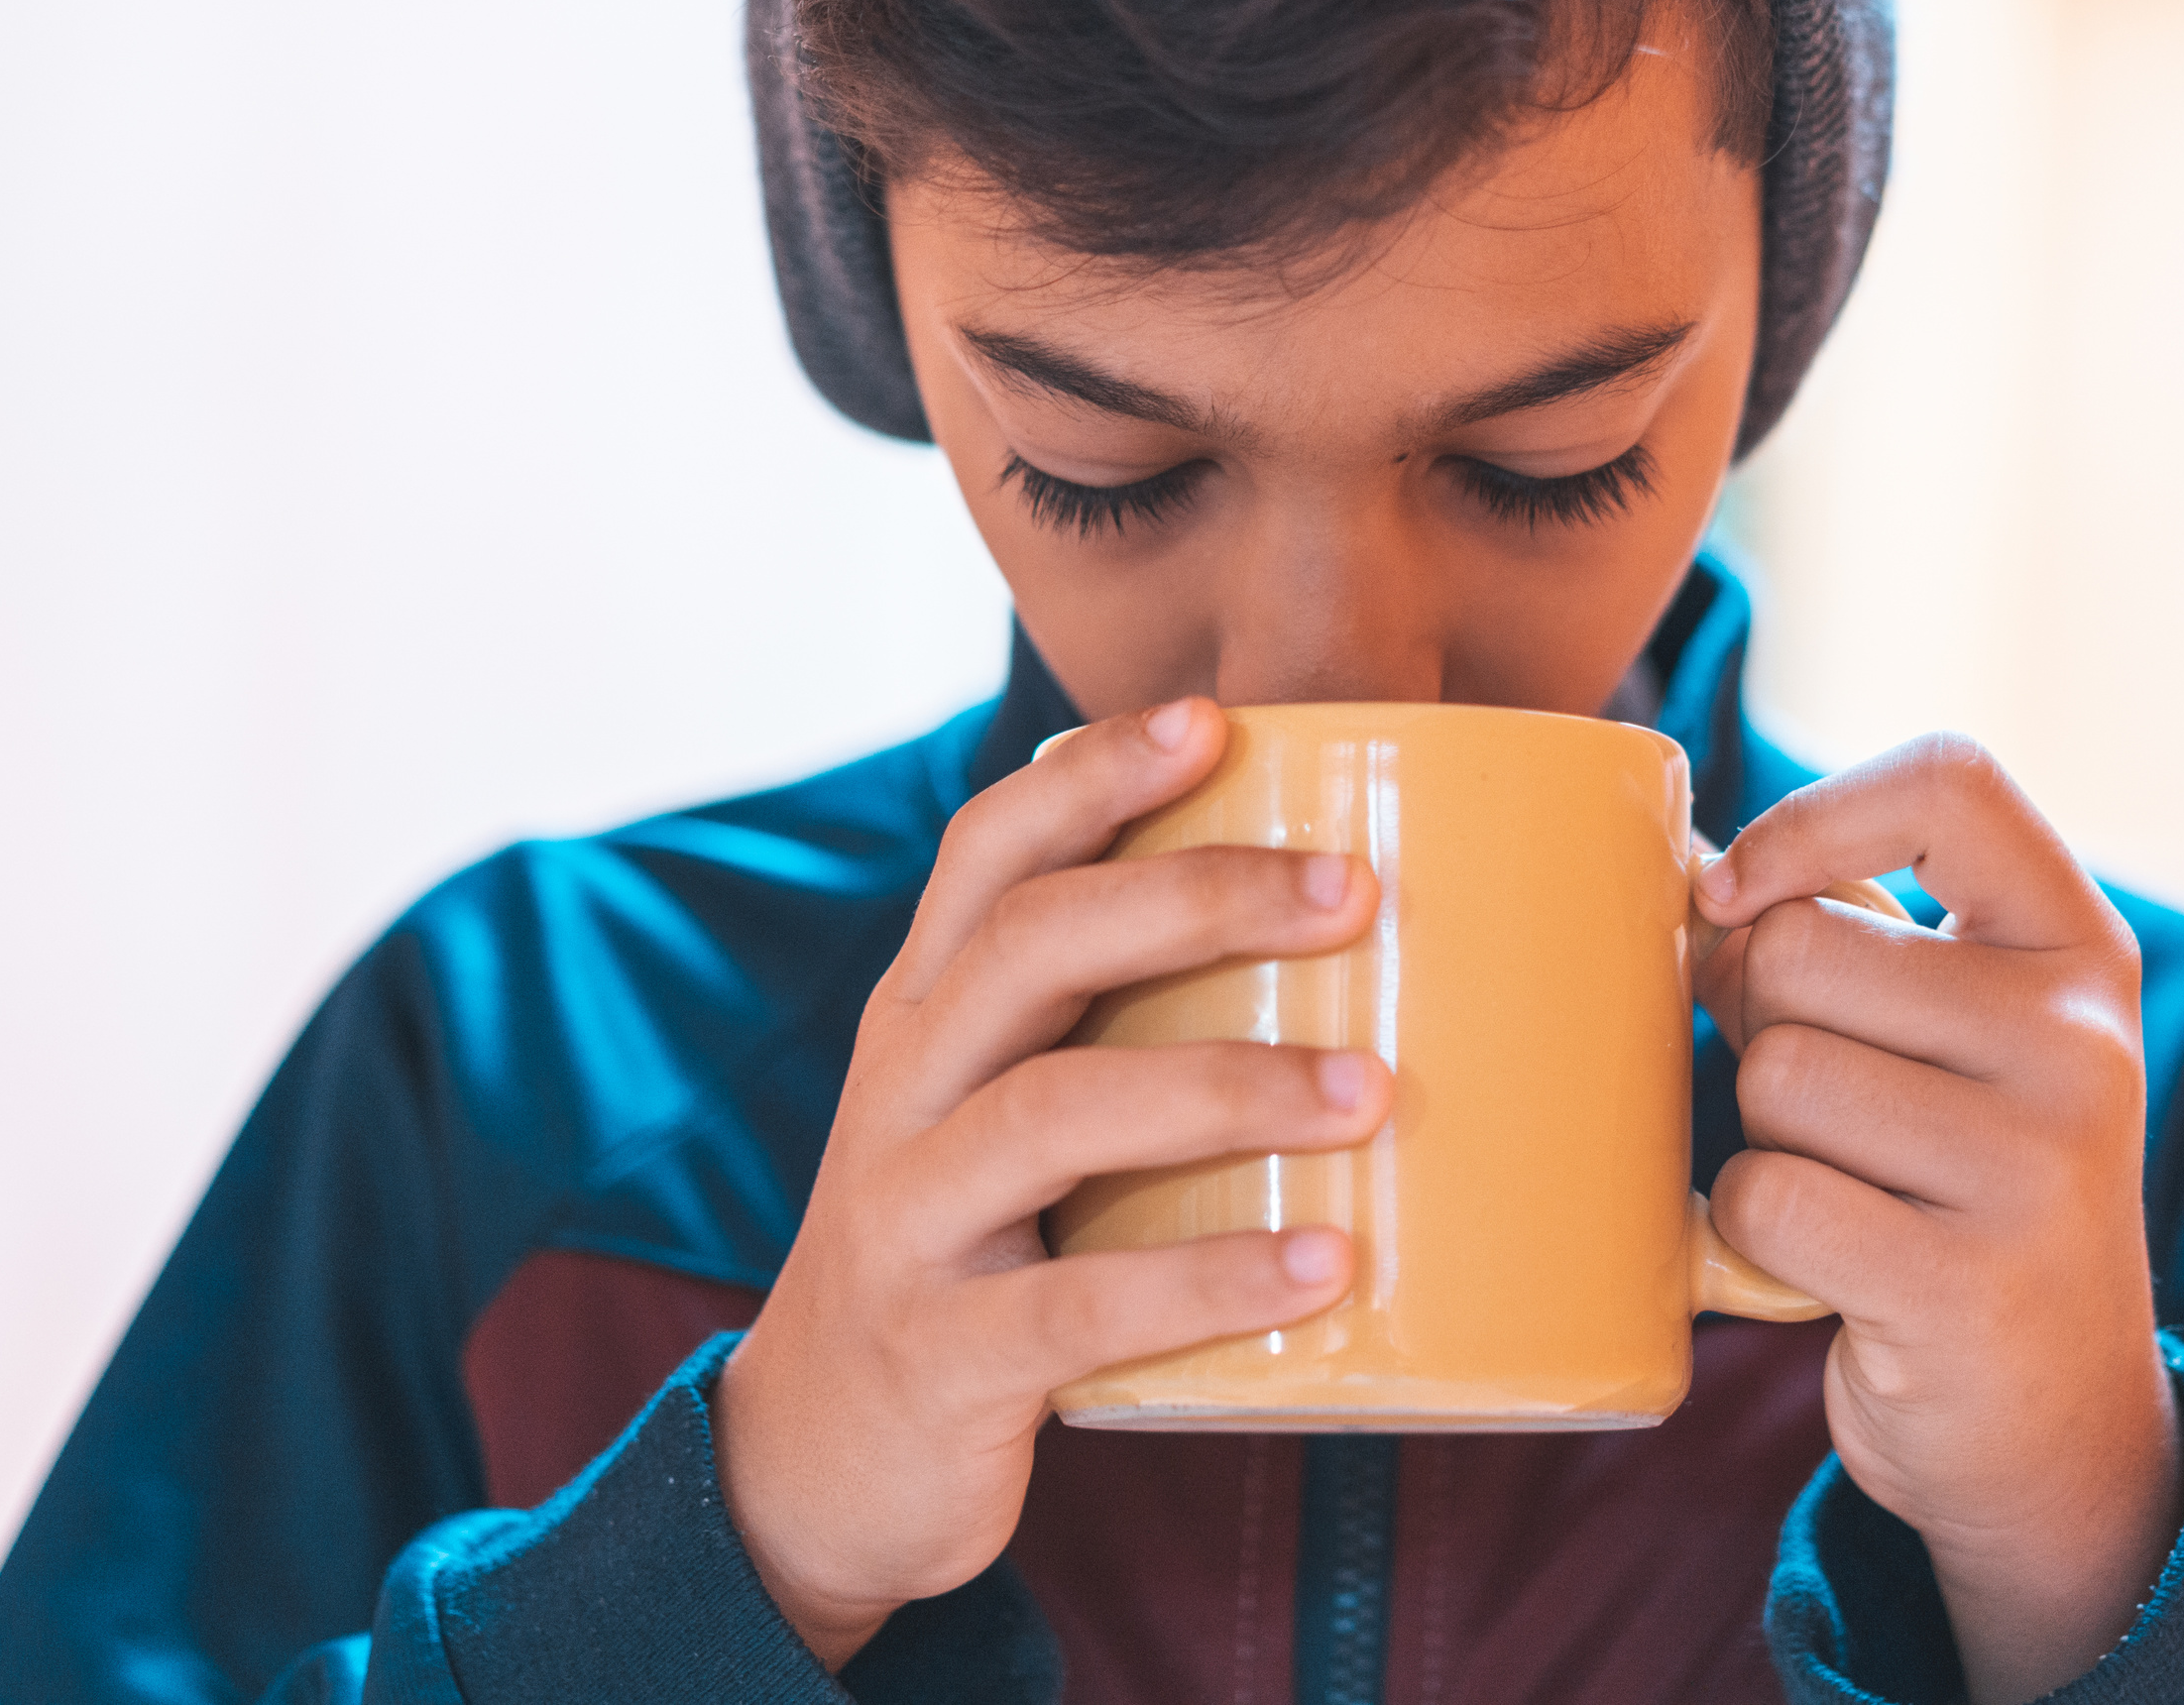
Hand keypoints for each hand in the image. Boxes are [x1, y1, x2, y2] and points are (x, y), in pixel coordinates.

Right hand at [714, 700, 1391, 1667]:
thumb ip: (1111, 1029)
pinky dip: (1210, 1280)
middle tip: (1350, 893)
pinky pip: (1077, 1305)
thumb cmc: (971, 1254)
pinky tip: (1323, 1265)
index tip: (1215, 721)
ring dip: (1225, 1089)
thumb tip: (1341, 942)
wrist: (813, 1461)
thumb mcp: (999, 1117)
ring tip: (1370, 1094)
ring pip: (1053, 1111)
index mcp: (923, 1015)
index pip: (985, 854)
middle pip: (1028, 947)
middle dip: (1193, 899)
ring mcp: (907, 1223)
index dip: (1091, 777)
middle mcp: (901, 1093)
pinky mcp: (940, 1355)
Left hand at [1694, 737, 2183, 1704]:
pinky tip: (1824, 1262)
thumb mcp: (1954, 1042)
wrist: (2054, 1424)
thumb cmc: (1957, 1189)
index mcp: (2079, 951)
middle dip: (1761, 1024)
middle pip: (1801, 949)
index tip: (1733, 887)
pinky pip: (1762, 1193)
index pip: (1951, 785)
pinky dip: (1747, 1232)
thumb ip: (1849, 940)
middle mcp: (2080, 1043)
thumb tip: (1676, 865)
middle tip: (1826, 1109)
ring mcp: (2036, 1166)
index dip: (1811, 817)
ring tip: (1848, 1192)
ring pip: (1773, 1073)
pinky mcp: (1963, 1283)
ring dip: (1764, 1139)